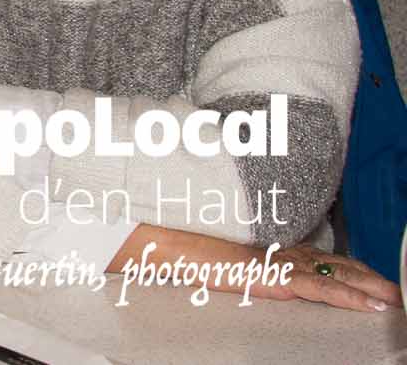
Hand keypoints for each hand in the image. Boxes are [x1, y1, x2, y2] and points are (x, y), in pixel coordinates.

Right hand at [115, 228, 398, 312]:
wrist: (161, 239)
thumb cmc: (175, 246)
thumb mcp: (208, 256)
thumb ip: (232, 262)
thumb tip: (235, 271)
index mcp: (263, 246)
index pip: (313, 254)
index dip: (343, 264)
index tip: (364, 274)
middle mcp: (276, 250)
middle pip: (332, 260)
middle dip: (364, 274)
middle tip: (391, 289)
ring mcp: (277, 262)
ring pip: (336, 273)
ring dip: (368, 287)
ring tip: (393, 299)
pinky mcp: (274, 276)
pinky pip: (321, 288)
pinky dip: (350, 297)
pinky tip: (371, 306)